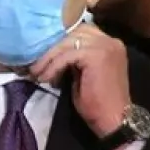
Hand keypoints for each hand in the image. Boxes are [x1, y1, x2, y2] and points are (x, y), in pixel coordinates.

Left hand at [28, 23, 131, 138]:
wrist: (113, 119)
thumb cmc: (97, 101)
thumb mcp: (82, 73)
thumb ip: (74, 58)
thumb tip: (52, 53)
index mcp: (109, 43)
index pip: (80, 31)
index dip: (60, 41)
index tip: (43, 55)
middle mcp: (110, 40)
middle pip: (72, 33)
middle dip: (52, 48)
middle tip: (36, 64)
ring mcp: (105, 46)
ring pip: (67, 43)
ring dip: (49, 58)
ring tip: (36, 72)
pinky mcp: (97, 56)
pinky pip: (67, 56)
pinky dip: (53, 66)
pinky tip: (46, 78)